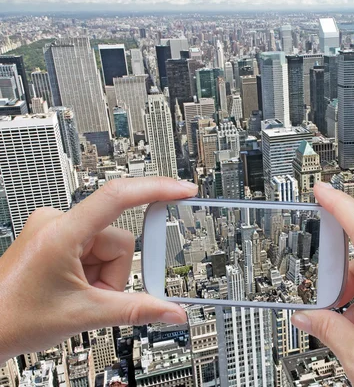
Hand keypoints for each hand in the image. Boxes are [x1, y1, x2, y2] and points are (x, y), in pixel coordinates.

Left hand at [0, 177, 197, 362]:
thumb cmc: (12, 318)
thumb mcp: (83, 315)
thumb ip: (135, 310)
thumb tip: (171, 310)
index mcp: (61, 233)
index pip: (117, 197)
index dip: (156, 189)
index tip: (182, 191)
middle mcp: (57, 222)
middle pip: (118, 239)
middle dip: (115, 273)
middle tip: (98, 296)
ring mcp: (55, 230)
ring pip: (108, 248)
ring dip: (105, 276)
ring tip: (81, 297)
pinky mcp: (56, 239)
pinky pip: (94, 250)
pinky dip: (95, 273)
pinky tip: (77, 290)